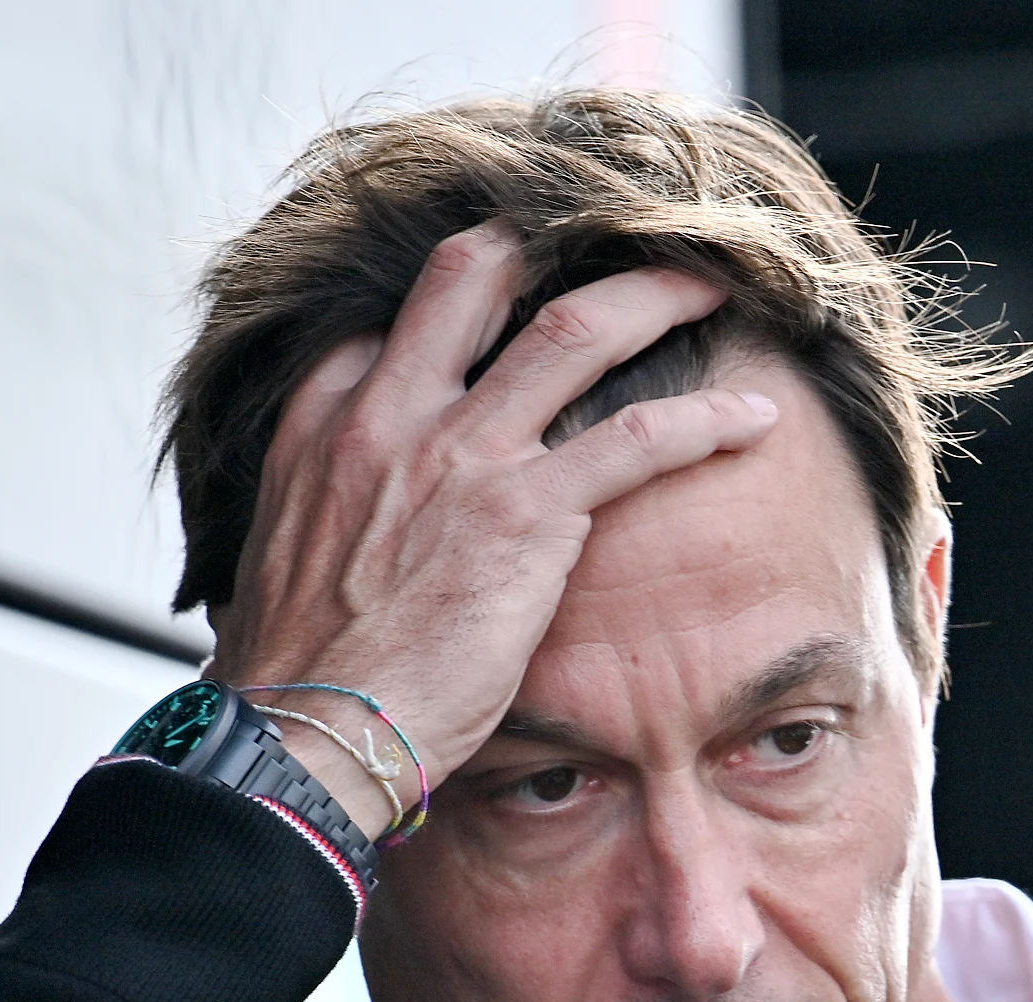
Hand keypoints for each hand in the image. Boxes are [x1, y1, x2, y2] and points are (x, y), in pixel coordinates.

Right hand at [205, 224, 779, 835]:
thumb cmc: (302, 677)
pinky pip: (638, 437)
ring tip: (710, 286)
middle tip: (619, 237)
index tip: (512, 302)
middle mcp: (391, 415)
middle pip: (477, 273)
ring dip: (656, 298)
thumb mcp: (280, 558)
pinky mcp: (526, 513)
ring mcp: (463, 455)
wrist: (307, 733)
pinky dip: (705, 421)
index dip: (460, 301)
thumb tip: (360, 521)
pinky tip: (752, 420)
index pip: (391, 321)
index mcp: (325, 423)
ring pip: (576, 330)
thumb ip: (323, 504)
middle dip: (555, 240)